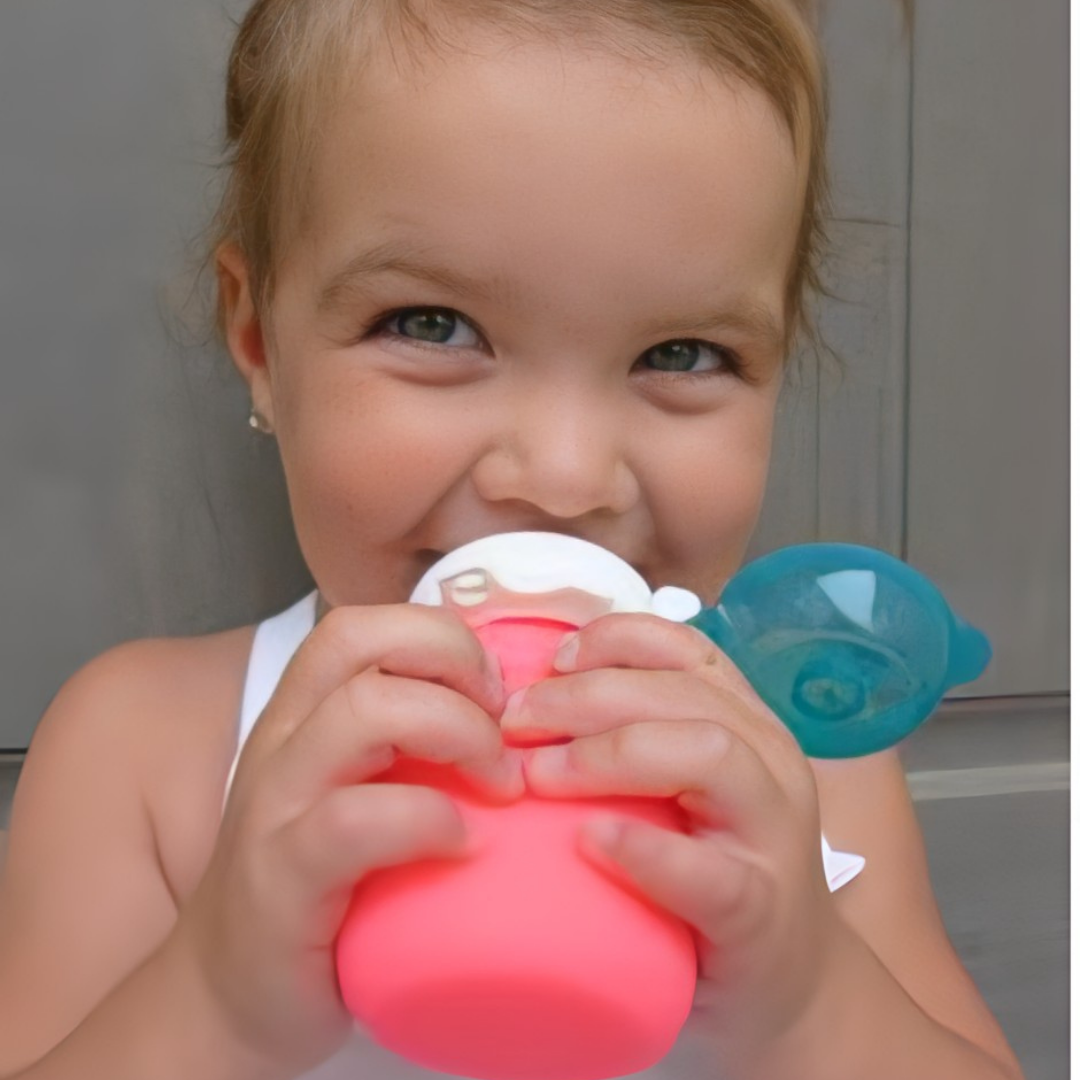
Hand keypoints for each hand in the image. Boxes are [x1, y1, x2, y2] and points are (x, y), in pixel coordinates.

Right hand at [170, 604, 521, 1076]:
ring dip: (458, 732)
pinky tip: (464, 844)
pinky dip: (428, 819)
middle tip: (506, 728)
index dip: (441, 635)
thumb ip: (411, 744)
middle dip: (455, 663)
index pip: (364, 624)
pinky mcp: (282, 879)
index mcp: (304, 714)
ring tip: (500, 784)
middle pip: (360, 642)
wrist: (230, 997)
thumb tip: (517, 711)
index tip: (495, 692)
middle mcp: (283, 742)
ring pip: (361, 714)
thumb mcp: (363, 791)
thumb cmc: (326, 884)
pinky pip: (357, 820)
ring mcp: (276, 807)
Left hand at [501, 614, 844, 1055]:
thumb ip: (636, 746)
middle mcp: (770, 764)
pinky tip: (593, 841)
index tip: (555, 658)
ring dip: (613, 753)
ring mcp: (774, 839)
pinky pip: (712, 876)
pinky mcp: (762, 916)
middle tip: (515, 720)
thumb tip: (525, 710)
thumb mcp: (684, 794)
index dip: (617, 639)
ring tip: (540, 775)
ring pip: (711, 755)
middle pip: (686, 694)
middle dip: (589, 694)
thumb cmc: (714, 877)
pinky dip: (649, 852)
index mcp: (745, 726)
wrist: (795, 991)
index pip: (688, 650)